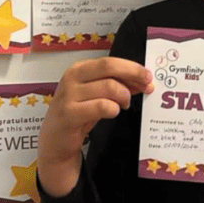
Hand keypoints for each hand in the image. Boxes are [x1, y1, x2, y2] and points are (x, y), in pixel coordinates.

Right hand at [38, 57, 152, 196]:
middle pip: (109, 67)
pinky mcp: (70, 114)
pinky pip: (101, 106)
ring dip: (123, 96)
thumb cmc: (78, 114)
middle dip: (133, 74)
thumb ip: (117, 85)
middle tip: (146, 86)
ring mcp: (69, 95)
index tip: (147, 77)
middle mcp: (72, 78)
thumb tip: (141, 80)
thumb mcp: (97, 96)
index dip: (132, 68)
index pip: (110, 62)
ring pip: (108, 86)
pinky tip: (113, 112)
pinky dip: (113, 109)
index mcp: (79, 69)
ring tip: (123, 105)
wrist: (55, 141)